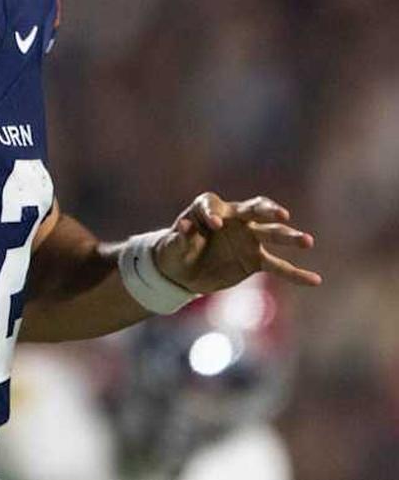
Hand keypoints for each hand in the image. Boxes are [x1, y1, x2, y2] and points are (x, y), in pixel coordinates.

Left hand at [154, 192, 319, 292]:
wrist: (182, 270)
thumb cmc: (174, 249)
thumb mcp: (172, 245)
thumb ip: (181, 236)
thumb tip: (183, 227)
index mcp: (209, 209)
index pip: (212, 205)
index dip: (213, 213)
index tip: (213, 225)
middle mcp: (234, 219)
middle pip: (255, 209)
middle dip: (268, 210)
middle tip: (281, 214)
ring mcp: (248, 238)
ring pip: (272, 233)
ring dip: (289, 237)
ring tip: (307, 241)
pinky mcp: (254, 260)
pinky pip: (278, 266)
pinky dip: (295, 274)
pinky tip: (315, 280)